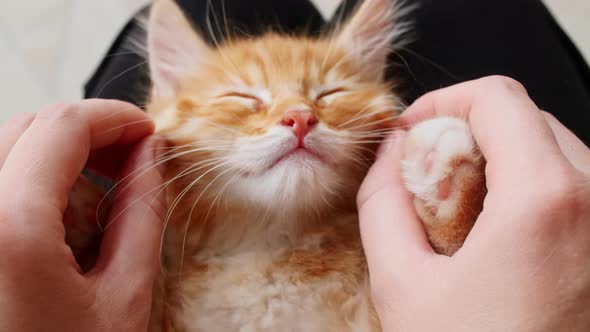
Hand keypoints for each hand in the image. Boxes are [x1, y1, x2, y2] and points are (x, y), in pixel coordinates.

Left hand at [0, 100, 165, 330]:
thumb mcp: (123, 298)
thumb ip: (141, 212)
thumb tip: (150, 156)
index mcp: (6, 227)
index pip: (63, 126)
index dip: (114, 116)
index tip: (146, 130)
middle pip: (25, 126)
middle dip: (85, 132)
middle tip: (129, 158)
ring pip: (1, 149)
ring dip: (54, 155)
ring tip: (96, 191)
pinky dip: (25, 180)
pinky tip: (56, 216)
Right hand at [358, 76, 589, 330]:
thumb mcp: (402, 282)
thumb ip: (382, 202)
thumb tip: (390, 156)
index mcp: (545, 199)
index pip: (496, 97)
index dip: (443, 102)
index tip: (415, 132)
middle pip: (526, 120)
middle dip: (468, 134)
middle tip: (429, 176)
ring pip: (552, 150)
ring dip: (499, 162)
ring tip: (459, 212)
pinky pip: (571, 187)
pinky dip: (527, 189)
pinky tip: (495, 235)